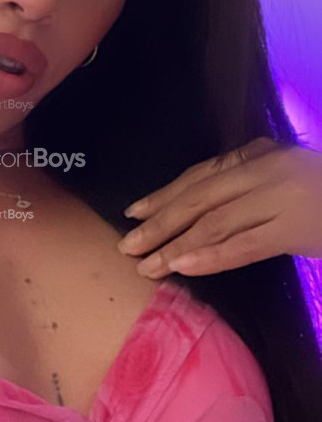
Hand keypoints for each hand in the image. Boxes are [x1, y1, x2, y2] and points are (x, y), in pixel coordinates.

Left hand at [116, 136, 321, 277]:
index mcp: (262, 154)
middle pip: (199, 197)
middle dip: (159, 222)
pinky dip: (209, 256)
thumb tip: (203, 209)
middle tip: (127, 244)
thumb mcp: (288, 178)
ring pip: (214, 222)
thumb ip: (252, 183)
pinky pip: (243, 245)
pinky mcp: (295, 228)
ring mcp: (281, 196)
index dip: (165, 194)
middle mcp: (267, 169)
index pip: (202, 176)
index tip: (134, 213)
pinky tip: (183, 266)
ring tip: (147, 265)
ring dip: (175, 245)